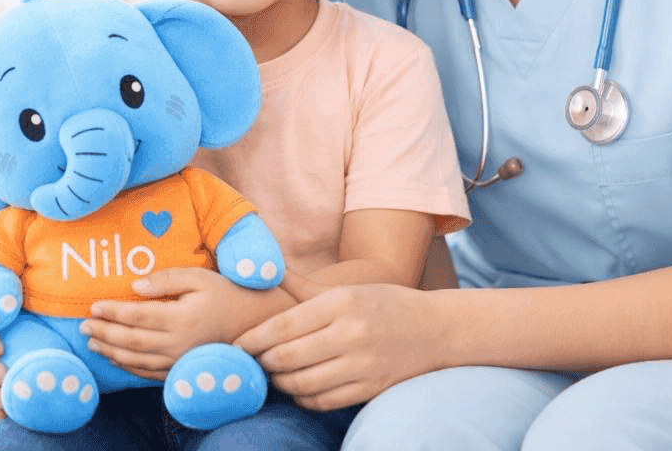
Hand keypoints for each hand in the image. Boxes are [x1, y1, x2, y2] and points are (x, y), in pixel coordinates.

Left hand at [81, 267, 291, 380]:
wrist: (256, 323)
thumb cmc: (226, 293)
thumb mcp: (199, 277)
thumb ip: (166, 279)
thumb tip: (135, 287)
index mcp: (181, 318)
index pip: (136, 316)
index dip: (111, 312)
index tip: (92, 306)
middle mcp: (179, 343)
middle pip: (131, 341)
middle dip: (103, 333)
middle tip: (82, 326)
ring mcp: (181, 360)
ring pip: (137, 360)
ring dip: (111, 352)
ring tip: (92, 343)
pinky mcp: (184, 370)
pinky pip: (151, 373)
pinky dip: (129, 367)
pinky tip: (116, 359)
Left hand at [235, 282, 440, 410]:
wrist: (434, 329)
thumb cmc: (382, 303)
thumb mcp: (345, 288)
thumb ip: (302, 286)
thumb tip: (263, 271)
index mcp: (341, 304)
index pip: (284, 325)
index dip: (254, 338)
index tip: (237, 344)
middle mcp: (352, 334)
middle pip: (288, 356)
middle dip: (262, 361)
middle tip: (250, 360)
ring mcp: (363, 365)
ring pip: (302, 383)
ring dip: (279, 382)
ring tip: (271, 374)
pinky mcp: (371, 389)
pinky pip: (324, 401)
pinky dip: (302, 397)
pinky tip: (296, 387)